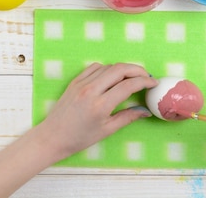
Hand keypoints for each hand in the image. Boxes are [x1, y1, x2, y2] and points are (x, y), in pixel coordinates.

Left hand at [36, 62, 157, 160]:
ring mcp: (82, 83)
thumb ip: (128, 117)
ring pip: (109, 66)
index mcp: (100, 105)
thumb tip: (145, 111)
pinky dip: (108, 68)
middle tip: (146, 76)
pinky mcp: (75, 81)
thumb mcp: (106, 130)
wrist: (52, 137)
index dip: (145, 81)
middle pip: (120, 69)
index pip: (129, 85)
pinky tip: (113, 76)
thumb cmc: (79, 138)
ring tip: (132, 77)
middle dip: (137, 70)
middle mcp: (91, 90)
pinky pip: (95, 67)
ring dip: (123, 69)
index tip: (154, 83)